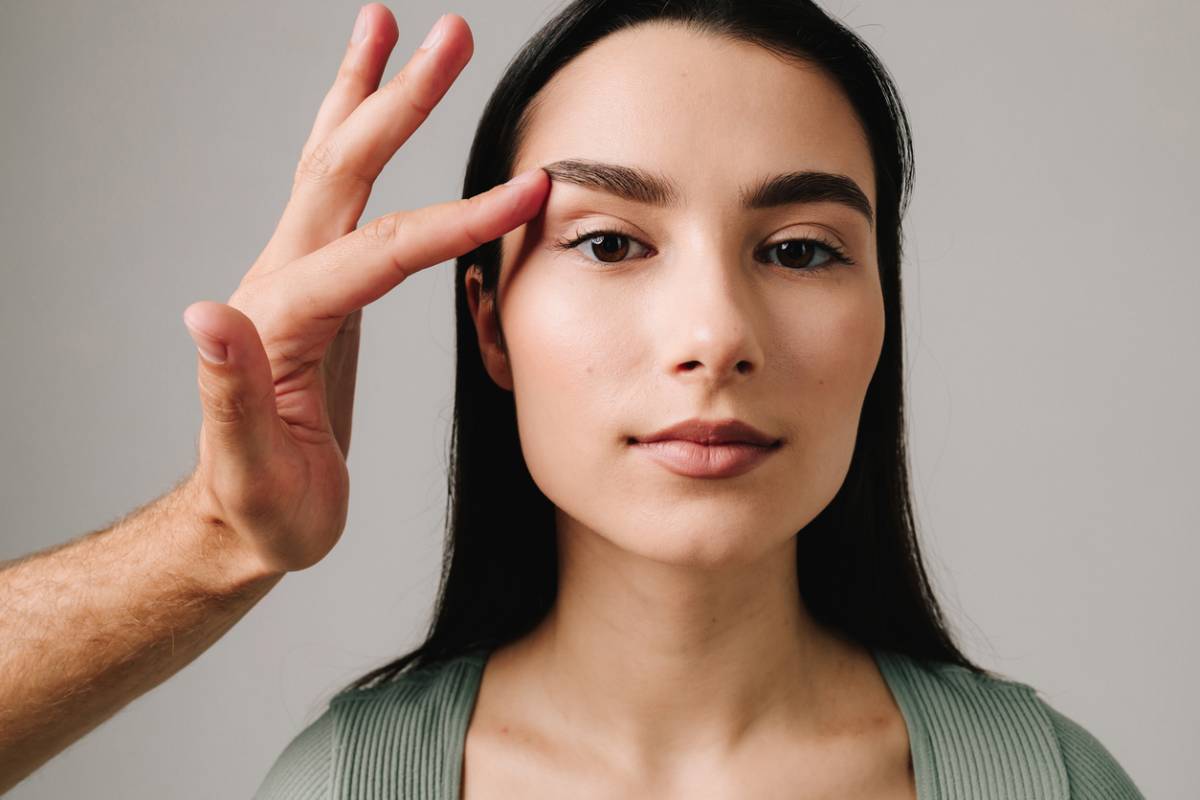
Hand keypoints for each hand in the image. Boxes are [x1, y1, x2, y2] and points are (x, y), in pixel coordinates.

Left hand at [179, 6, 546, 574]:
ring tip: (387, 27)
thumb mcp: (249, 469)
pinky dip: (361, 142)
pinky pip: (344, 198)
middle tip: (450, 32)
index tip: (527, 195)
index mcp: (281, 317)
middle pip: (345, 167)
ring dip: (365, 93)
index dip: (457, 221)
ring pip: (332, 164)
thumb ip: (229, 393)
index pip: (379, 251)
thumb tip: (204, 312)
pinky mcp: (319, 286)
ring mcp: (299, 276)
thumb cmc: (260, 507)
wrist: (243, 519)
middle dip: (400, 98)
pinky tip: (374, 119)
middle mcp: (283, 279)